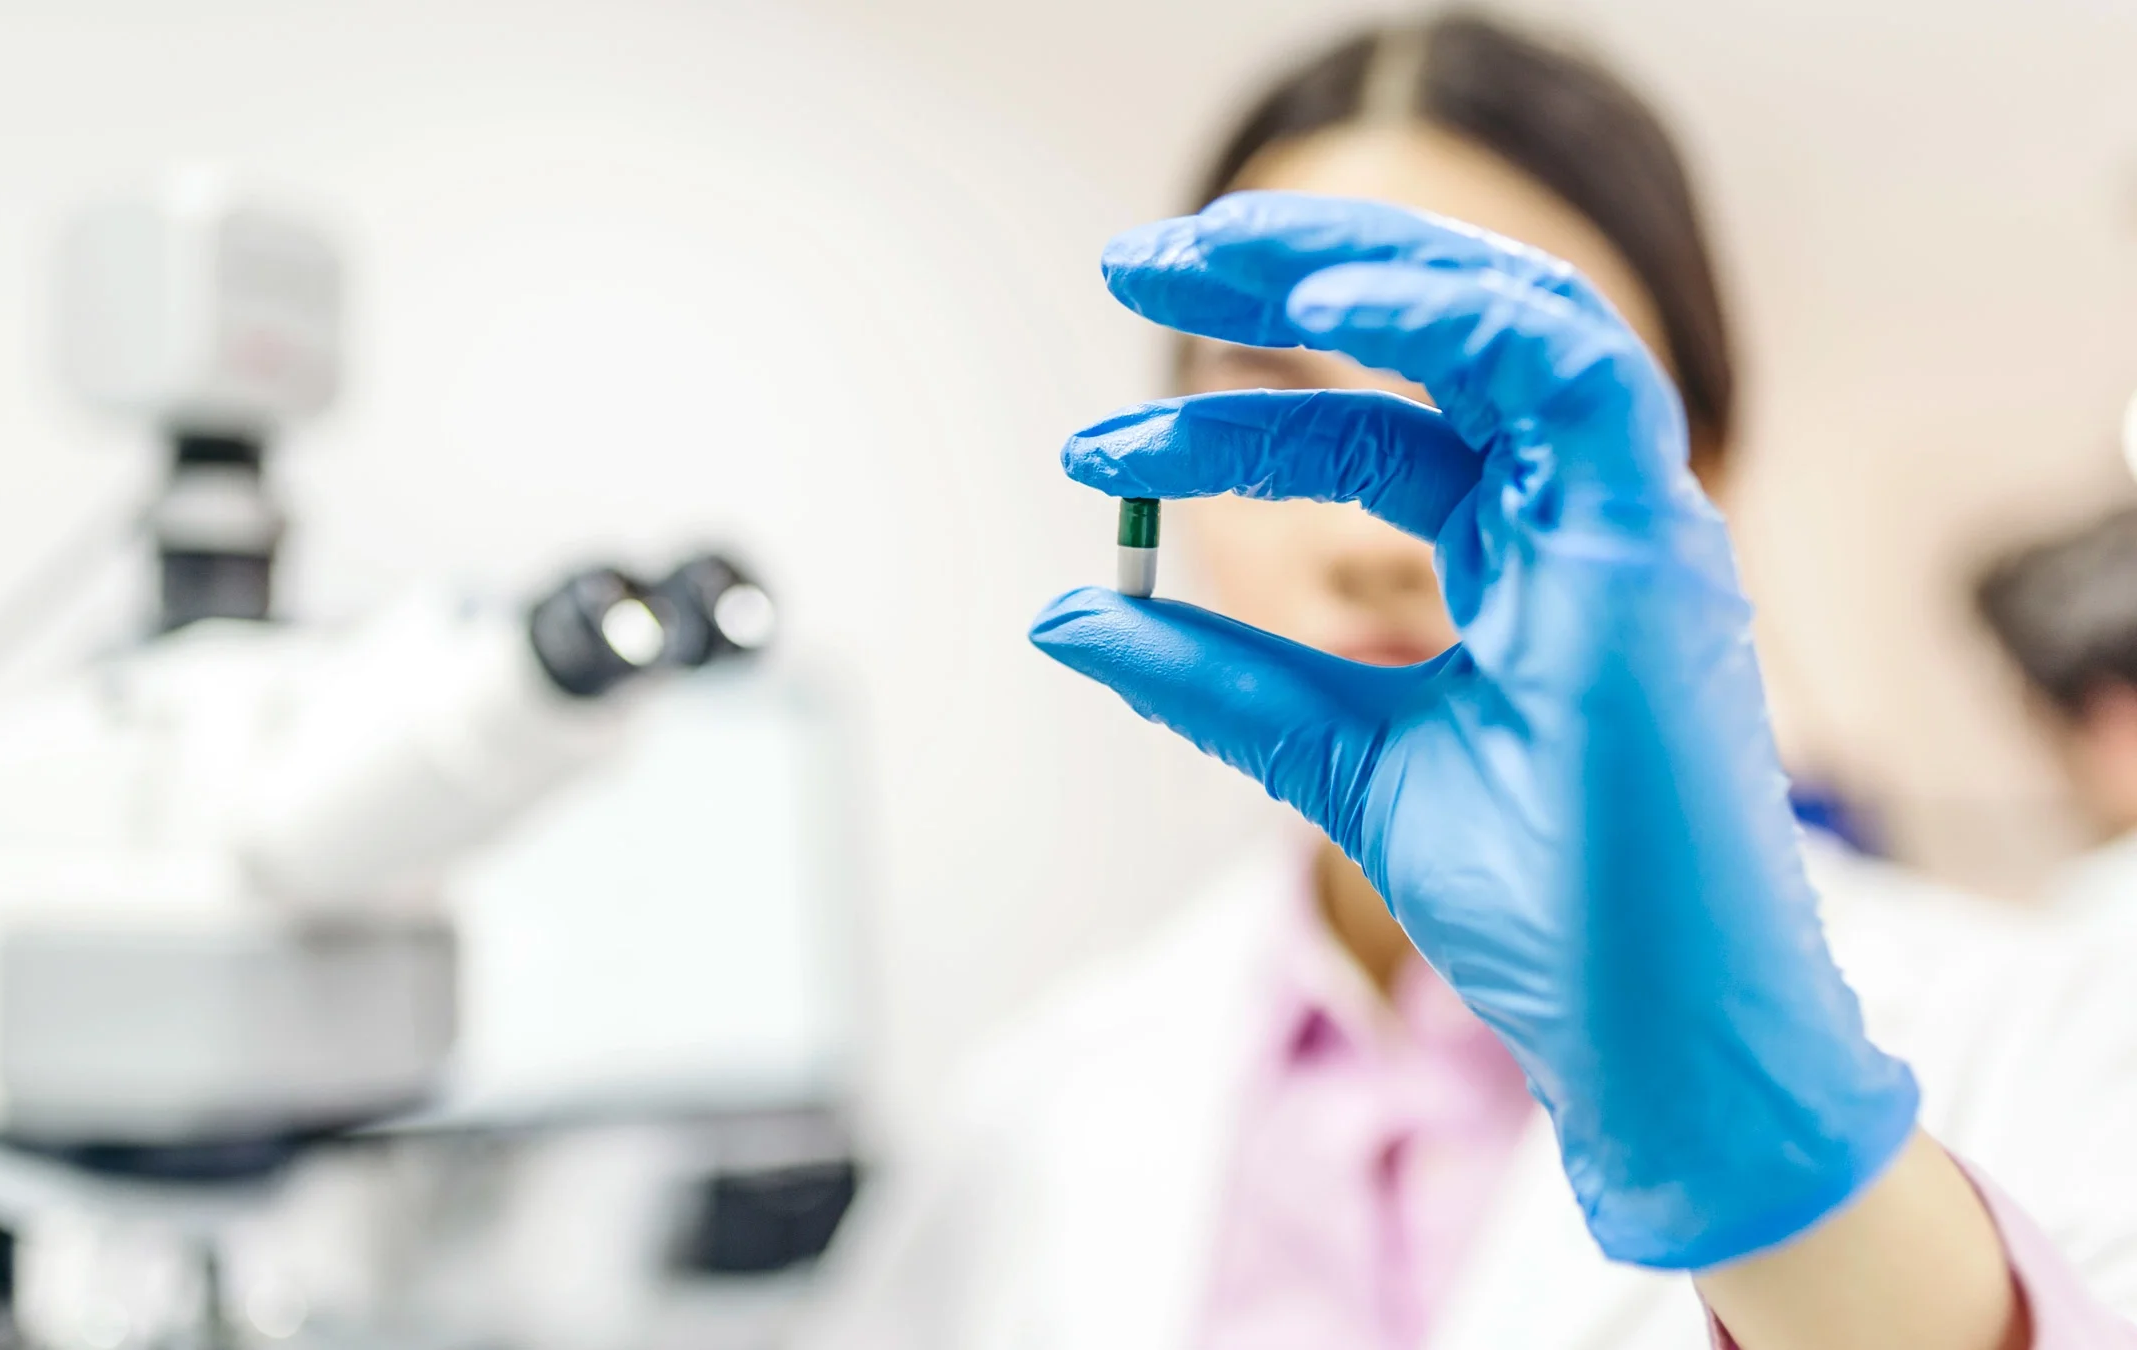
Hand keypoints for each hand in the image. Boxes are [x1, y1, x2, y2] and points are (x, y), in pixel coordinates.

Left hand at [1030, 192, 1918, 1268]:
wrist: (1651, 1036)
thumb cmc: (1542, 906)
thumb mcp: (1337, 761)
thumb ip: (1216, 680)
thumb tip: (1065, 617)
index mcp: (1524, 555)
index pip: (1372, 435)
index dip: (1231, 427)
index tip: (1094, 456)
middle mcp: (1582, 516)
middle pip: (1444, 337)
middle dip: (1289, 278)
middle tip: (1137, 257)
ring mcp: (1627, 522)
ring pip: (1512, 315)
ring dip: (1357, 265)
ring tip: (1204, 256)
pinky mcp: (1654, 546)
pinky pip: (1571, 370)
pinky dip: (1453, 316)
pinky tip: (1323, 308)